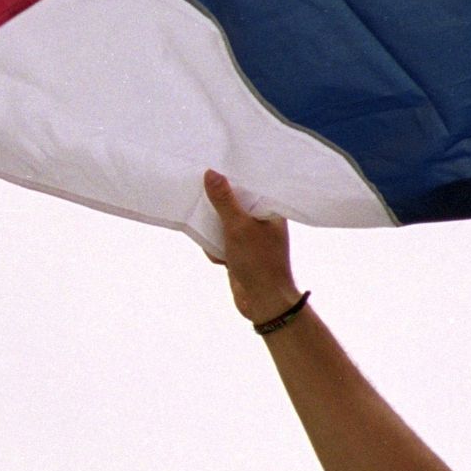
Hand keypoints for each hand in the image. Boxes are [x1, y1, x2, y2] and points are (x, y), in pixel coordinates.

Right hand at [203, 170, 301, 324]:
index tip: (211, 168)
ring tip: (215, 240)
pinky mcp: (239, 253)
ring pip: (222, 223)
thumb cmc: (259, 262)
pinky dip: (215, 249)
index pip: (249, 185)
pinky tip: (219, 259)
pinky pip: (220, 241)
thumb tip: (211, 173)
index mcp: (270, 210)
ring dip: (213, 232)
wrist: (264, 302)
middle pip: (233, 203)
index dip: (231, 178)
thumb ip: (224, 200)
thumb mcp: (238, 227)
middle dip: (217, 207)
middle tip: (200, 195)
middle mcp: (261, 221)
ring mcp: (250, 238)